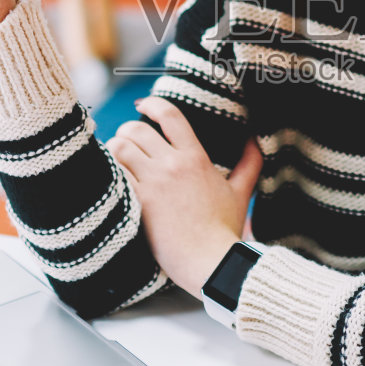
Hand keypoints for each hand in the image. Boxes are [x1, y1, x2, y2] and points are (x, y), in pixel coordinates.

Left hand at [107, 96, 263, 294]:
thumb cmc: (225, 230)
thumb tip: (253, 139)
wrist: (210, 261)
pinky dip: (111, 171)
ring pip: (120, 147)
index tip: (144, 106)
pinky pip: (116, 174)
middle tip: (127, 140)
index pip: (170, 115)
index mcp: (196, 157)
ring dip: (114, 149)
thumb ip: (249, 163)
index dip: (152, 104)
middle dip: (127, 130)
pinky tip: (113, 178)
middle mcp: (173, 164)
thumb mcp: (241, 192)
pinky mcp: (139, 201)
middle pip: (137, 129)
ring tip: (116, 158)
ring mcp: (154, 182)